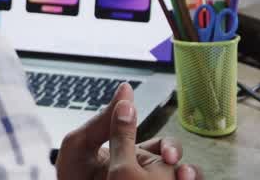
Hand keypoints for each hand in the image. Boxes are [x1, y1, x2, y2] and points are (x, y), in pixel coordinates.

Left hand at [55, 83, 201, 179]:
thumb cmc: (70, 178)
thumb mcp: (79, 146)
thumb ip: (103, 120)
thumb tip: (126, 88)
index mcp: (130, 155)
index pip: (161, 147)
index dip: (169, 148)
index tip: (168, 155)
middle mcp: (143, 172)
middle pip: (175, 163)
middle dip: (179, 162)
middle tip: (172, 166)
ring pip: (182, 177)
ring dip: (190, 175)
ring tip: (185, 178)